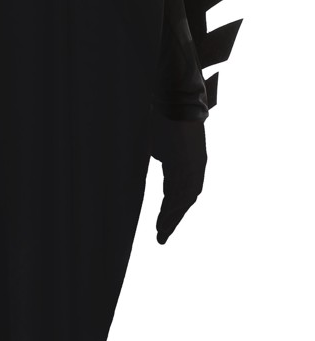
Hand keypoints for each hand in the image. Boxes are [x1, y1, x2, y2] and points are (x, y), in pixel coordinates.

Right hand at [149, 108, 206, 243]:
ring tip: (161, 232)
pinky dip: (173, 207)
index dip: (172, 210)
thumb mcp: (158, 144)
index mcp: (188, 163)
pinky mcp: (189, 164)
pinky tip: (165, 219)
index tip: (163, 225)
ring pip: (184, 199)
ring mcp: (194, 167)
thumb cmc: (165, 119)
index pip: (180, 193)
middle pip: (185, 200)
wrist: (177, 103)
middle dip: (173, 219)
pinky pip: (181, 191)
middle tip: (161, 237)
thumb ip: (157, 157)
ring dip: (172, 217)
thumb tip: (144, 162)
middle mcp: (195, 168)